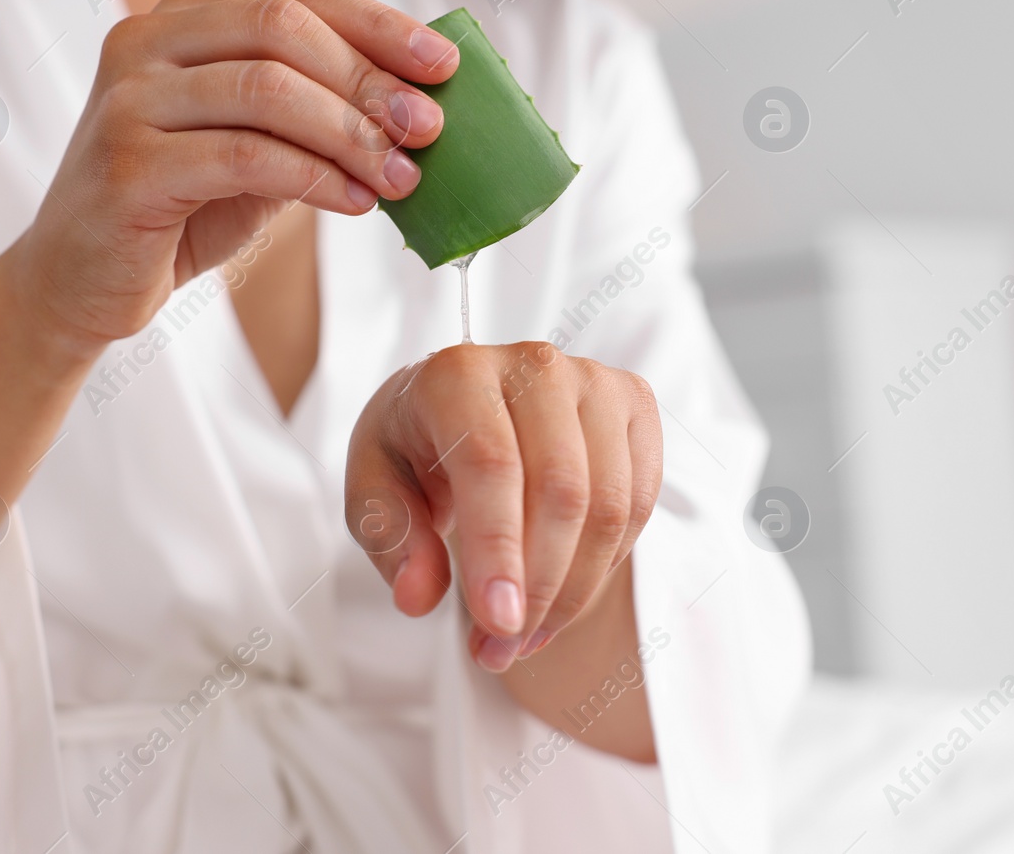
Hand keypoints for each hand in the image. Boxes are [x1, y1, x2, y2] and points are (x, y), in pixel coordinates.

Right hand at [12, 0, 459, 355]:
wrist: (81, 283)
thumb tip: (420, 107)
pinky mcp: (127, 162)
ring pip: (268, 88)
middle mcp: (147, 40)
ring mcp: (129, 97)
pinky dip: (314, 177)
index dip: (380, 26)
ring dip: (351, 133)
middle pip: (285, 29)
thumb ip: (317, 118)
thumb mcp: (260, 150)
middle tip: (430, 128)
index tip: (445, 64)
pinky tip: (355, 201)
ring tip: (402, 176)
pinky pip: (244, 155)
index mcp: (182, 19)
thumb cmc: (181, 210)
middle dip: (371, 79)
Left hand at [345, 343, 662, 671]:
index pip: (490, 463)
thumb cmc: (417, 448)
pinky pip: (639, 503)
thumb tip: (419, 596)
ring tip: (527, 636)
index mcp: (457, 373)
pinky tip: (563, 597)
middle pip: (561, 489)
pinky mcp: (634, 404)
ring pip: (608, 504)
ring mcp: (594, 380)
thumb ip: (391, 539)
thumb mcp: (375, 490)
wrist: (467, 407)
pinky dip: (606, 566)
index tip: (498, 623)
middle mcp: (535, 365)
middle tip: (502, 648)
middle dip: (540, 586)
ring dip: (574, 590)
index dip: (497, 549)